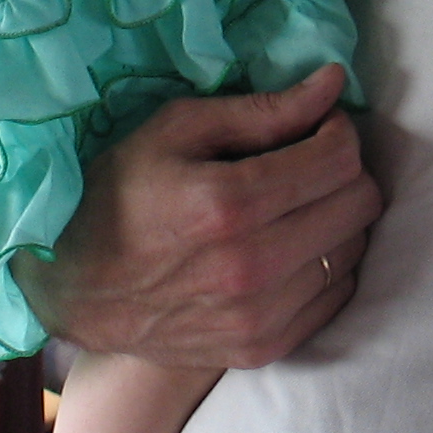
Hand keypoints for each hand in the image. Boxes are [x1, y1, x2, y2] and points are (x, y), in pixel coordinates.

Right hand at [16, 65, 379, 367]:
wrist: (73, 291)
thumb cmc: (117, 193)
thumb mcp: (175, 129)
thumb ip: (262, 109)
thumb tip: (333, 83)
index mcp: (228, 203)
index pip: (340, 158)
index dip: (337, 129)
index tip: (315, 124)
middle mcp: (252, 266)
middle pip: (359, 203)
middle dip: (344, 170)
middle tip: (310, 160)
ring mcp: (259, 316)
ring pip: (354, 249)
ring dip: (337, 217)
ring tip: (294, 204)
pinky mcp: (262, 349)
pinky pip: (337, 296)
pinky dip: (326, 264)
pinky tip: (288, 247)